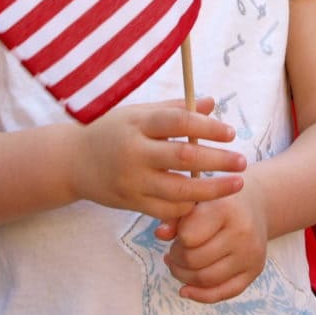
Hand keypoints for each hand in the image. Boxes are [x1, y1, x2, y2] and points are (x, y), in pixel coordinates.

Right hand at [72, 96, 246, 222]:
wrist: (73, 162)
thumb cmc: (112, 131)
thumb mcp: (139, 113)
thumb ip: (175, 109)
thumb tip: (211, 103)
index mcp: (138, 123)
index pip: (178, 122)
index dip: (207, 128)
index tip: (230, 133)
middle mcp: (134, 152)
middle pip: (183, 158)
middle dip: (217, 161)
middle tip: (242, 162)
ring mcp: (131, 180)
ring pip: (178, 191)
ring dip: (211, 190)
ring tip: (236, 185)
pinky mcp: (130, 203)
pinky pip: (166, 210)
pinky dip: (188, 208)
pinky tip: (204, 201)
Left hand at [158, 176, 268, 302]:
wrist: (255, 206)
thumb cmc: (218, 204)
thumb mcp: (197, 201)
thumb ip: (175, 216)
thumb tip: (159, 234)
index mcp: (225, 209)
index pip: (188, 236)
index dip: (177, 239)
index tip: (177, 235)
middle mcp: (242, 232)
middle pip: (194, 260)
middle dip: (177, 259)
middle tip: (173, 252)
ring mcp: (251, 254)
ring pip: (205, 280)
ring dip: (184, 277)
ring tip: (178, 265)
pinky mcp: (255, 271)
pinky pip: (222, 293)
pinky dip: (199, 295)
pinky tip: (185, 289)